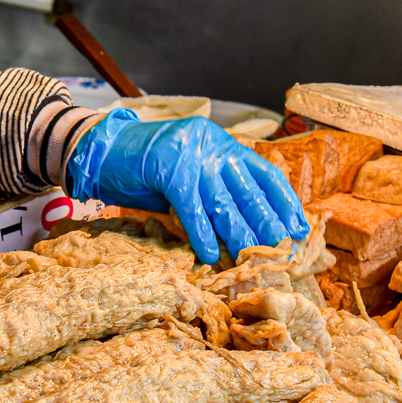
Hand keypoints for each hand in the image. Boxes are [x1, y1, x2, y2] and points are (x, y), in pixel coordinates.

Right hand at [67, 110, 309, 264]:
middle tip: (280, 251)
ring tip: (251, 259)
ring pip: (224, 202)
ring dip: (238, 235)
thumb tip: (247, 229)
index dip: (284, 203)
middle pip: (249, 191)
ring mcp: (190, 154)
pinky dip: (203, 235)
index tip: (298, 228)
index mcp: (222, 143)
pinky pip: (192, 209)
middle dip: (266, 225)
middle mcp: (211, 145)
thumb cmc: (146, 168)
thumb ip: (215, 192)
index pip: (264, 173)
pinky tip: (212, 255)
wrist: (103, 150)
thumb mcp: (190, 174)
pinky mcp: (168, 169)